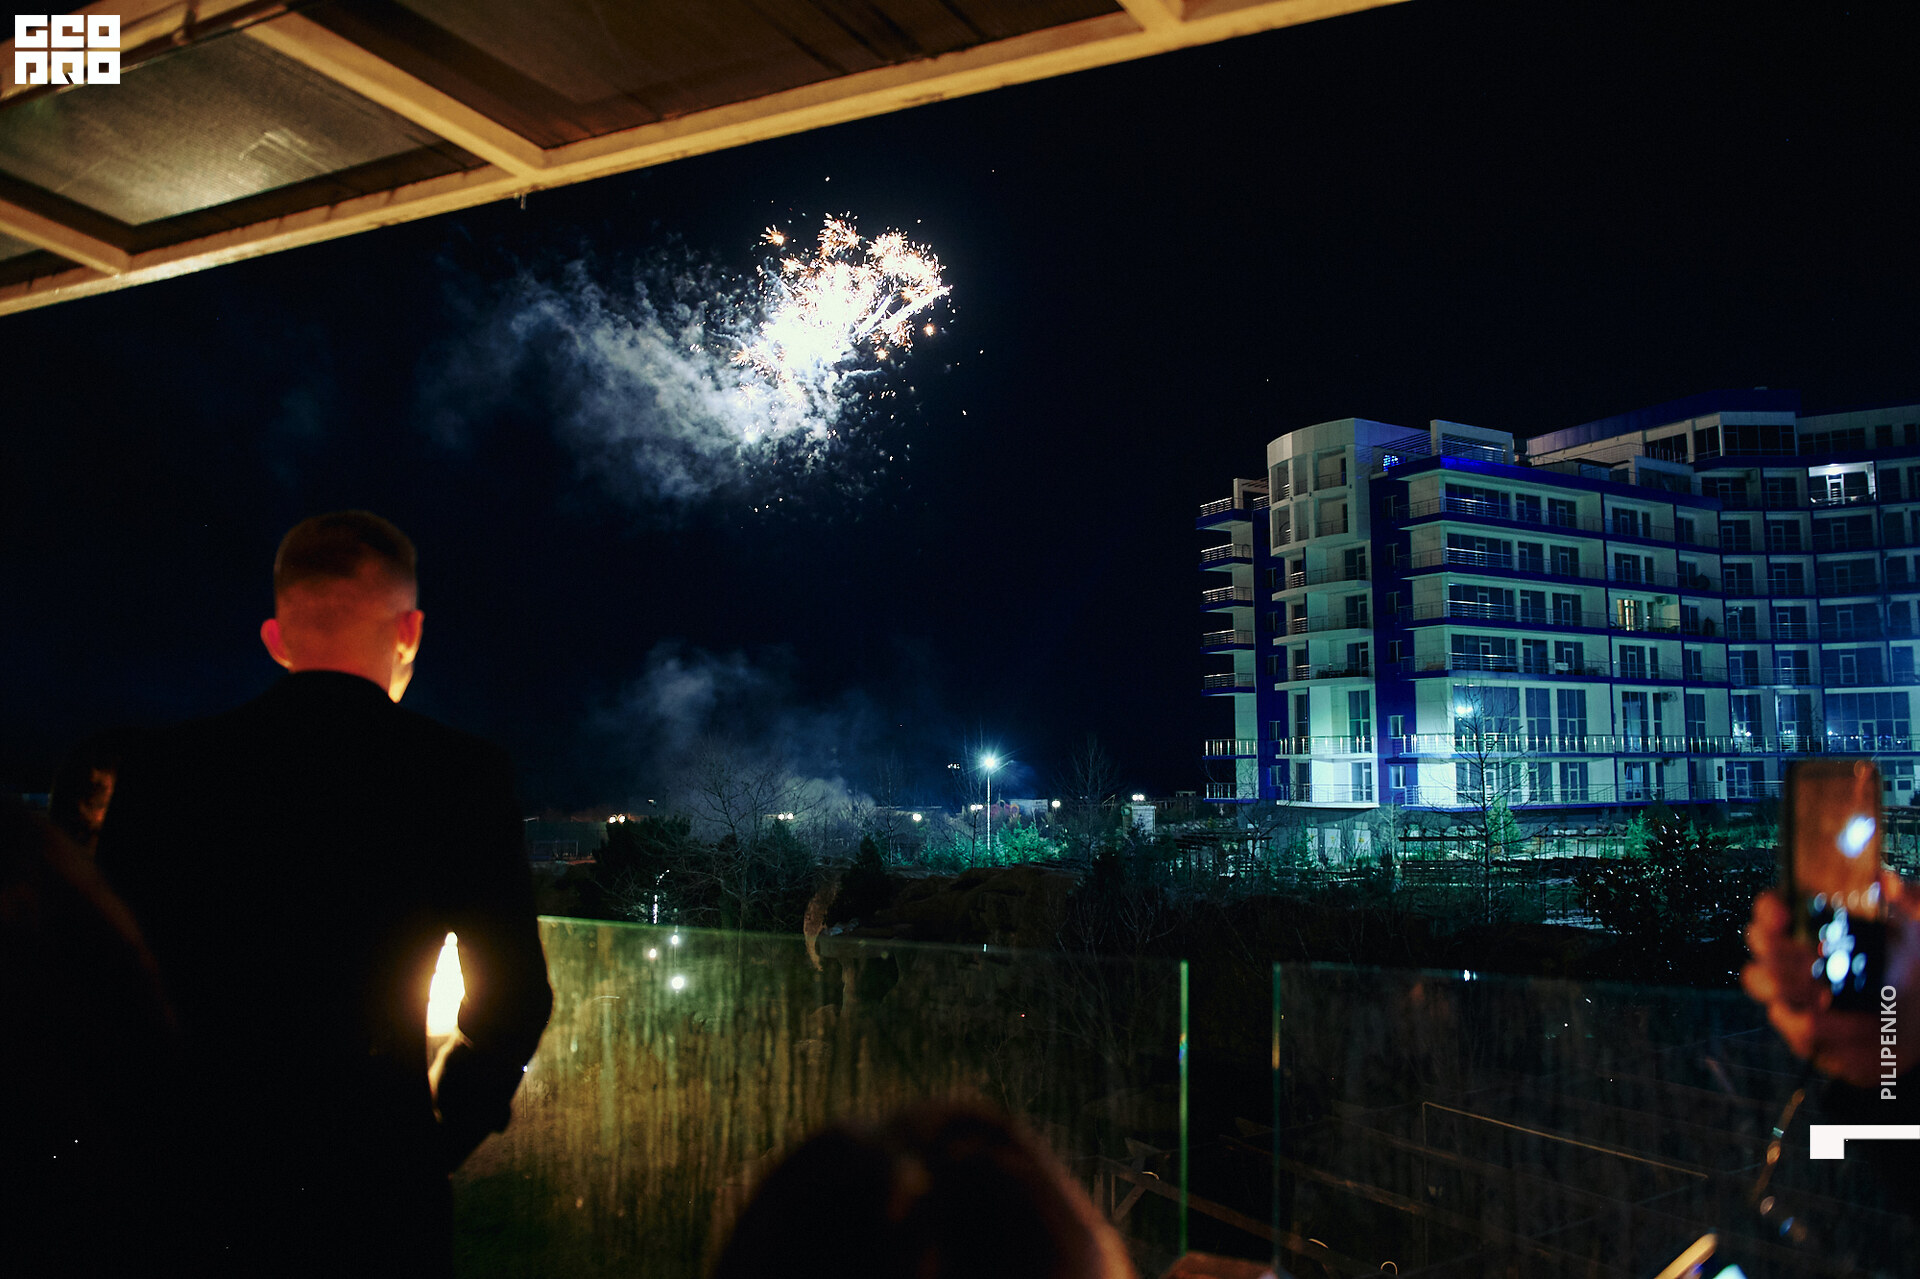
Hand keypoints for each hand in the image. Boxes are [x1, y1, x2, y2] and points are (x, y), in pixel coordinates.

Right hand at [1741, 873, 1919, 1088]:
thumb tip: (1888, 881)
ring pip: (1762, 983)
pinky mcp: (1801, 1032)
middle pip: (1759, 945)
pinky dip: (1831, 1026)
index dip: (1768, 910)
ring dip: (1796, 987)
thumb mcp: (1915, 932)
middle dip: (1781, 950)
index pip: (1769, 908)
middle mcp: (1791, 957)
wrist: (1918, 1024)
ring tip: (1828, 994)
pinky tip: (1862, 1023)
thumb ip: (1906, 903)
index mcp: (1810, 925)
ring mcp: (1791, 994)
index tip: (1785, 915)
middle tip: (1815, 958)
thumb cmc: (1909, 970)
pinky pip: (1796, 1027)